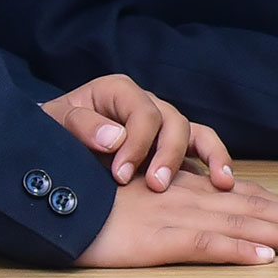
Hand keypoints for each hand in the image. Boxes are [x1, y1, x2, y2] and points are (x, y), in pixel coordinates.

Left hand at [41, 74, 225, 190]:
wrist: (53, 146)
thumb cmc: (54, 134)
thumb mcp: (56, 123)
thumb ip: (81, 125)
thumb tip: (114, 138)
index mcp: (118, 91)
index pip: (141, 113)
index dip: (136, 143)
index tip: (120, 175)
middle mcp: (147, 103)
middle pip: (172, 122)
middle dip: (167, 156)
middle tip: (155, 186)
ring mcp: (164, 124)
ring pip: (195, 133)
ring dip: (206, 158)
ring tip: (215, 185)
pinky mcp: (174, 147)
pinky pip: (203, 148)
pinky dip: (217, 162)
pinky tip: (224, 184)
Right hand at [73, 166, 277, 266]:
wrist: (53, 198)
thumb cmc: (89, 199)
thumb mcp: (137, 196)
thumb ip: (169, 201)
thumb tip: (202, 216)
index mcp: (186, 187)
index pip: (244, 195)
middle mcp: (189, 196)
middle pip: (253, 207)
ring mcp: (175, 216)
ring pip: (240, 223)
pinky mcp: (157, 238)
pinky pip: (205, 244)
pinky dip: (237, 251)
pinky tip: (263, 260)